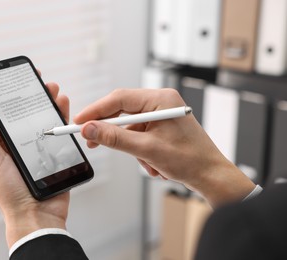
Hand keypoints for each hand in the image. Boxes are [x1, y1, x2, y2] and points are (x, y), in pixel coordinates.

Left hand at [0, 82, 69, 247]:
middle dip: (33, 93)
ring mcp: (39, 146)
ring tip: (53, 89)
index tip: (14, 76)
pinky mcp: (56, 151)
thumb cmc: (10, 191)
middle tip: (38, 79)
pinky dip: (62, 115)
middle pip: (26, 112)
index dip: (8, 93)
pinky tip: (63, 104)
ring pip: (44, 117)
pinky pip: (59, 129)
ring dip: (48, 101)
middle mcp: (20, 142)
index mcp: (1, 142)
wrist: (37, 214)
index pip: (3, 112)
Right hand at [74, 88, 254, 207]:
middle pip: (123, 111)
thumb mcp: (147, 149)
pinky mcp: (161, 127)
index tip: (79, 121)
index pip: (119, 99)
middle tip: (92, 141)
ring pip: (130, 128)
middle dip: (111, 131)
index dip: (96, 110)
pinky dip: (141, 151)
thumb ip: (114, 138)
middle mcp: (161, 103)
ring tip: (148, 162)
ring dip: (132, 148)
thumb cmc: (190, 159)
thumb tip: (90, 129)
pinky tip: (155, 164)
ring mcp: (161, 115)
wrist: (210, 176)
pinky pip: (139, 136)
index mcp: (160, 99)